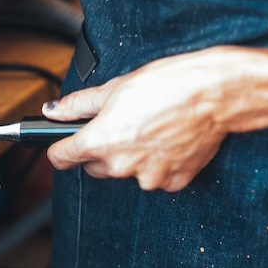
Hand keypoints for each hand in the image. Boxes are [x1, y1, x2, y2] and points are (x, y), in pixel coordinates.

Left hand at [40, 47, 261, 191]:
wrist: (214, 93)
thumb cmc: (166, 86)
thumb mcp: (113, 88)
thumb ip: (77, 105)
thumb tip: (53, 111)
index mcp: (99, 142)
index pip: (60, 158)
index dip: (58, 148)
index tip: (62, 145)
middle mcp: (120, 165)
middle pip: (93, 166)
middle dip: (99, 150)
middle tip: (120, 126)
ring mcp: (147, 177)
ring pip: (124, 172)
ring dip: (129, 157)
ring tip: (148, 129)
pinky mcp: (171, 182)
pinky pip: (153, 177)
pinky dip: (156, 164)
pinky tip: (166, 142)